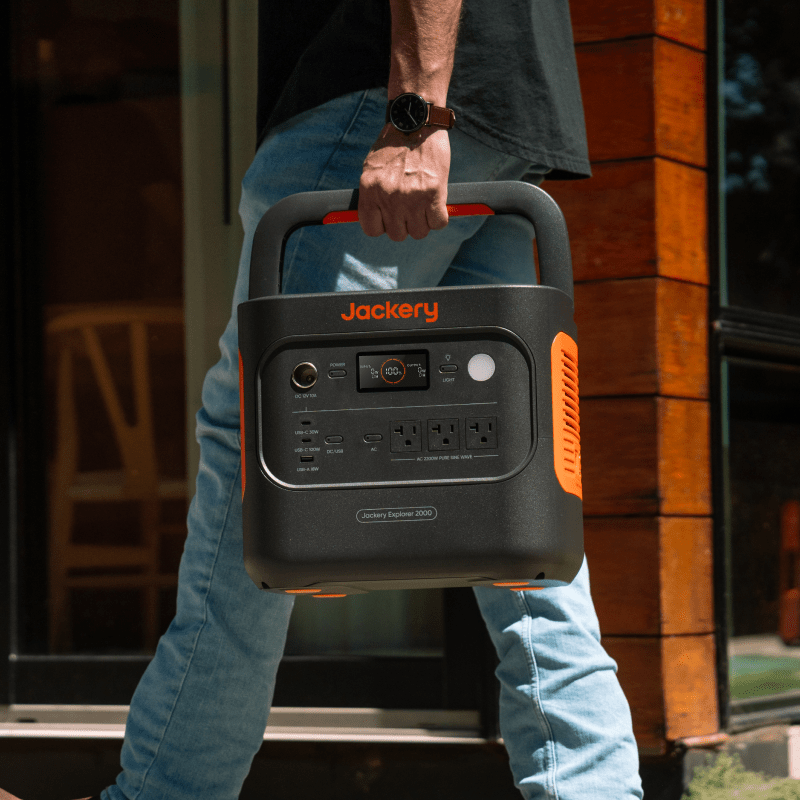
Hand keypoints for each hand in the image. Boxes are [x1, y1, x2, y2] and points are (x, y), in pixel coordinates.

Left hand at [358, 124, 449, 240]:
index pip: (372, 230)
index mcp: (370, 190)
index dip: (383, 226)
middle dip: (405, 224)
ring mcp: (411, 196)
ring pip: (419, 232)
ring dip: (423, 222)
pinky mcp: (433, 193)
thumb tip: (375, 219)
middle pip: (397, 234)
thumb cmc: (394, 144)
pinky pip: (438, 223)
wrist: (416, 120)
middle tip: (410, 208)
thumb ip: (372, 193)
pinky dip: (439, 217)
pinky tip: (437, 204)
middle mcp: (388, 196)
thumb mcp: (373, 168)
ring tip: (423, 204)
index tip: (390, 218)